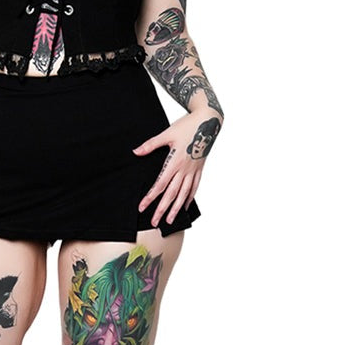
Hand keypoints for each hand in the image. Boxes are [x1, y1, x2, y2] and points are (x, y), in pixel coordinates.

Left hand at [132, 110, 218, 225]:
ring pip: (184, 194)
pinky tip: (185, 207)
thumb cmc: (187, 126)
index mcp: (174, 162)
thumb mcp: (166, 134)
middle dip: (162, 209)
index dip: (150, 197)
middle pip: (171, 194)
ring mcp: (193, 170)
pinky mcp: (199, 169)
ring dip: (176, 209)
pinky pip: (194, 187)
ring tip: (170, 221)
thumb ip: (150, 145)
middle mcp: (184, 169)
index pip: (160, 185)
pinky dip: (189, 198)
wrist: (208, 121)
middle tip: (154, 223)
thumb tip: (135, 151)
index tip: (142, 207)